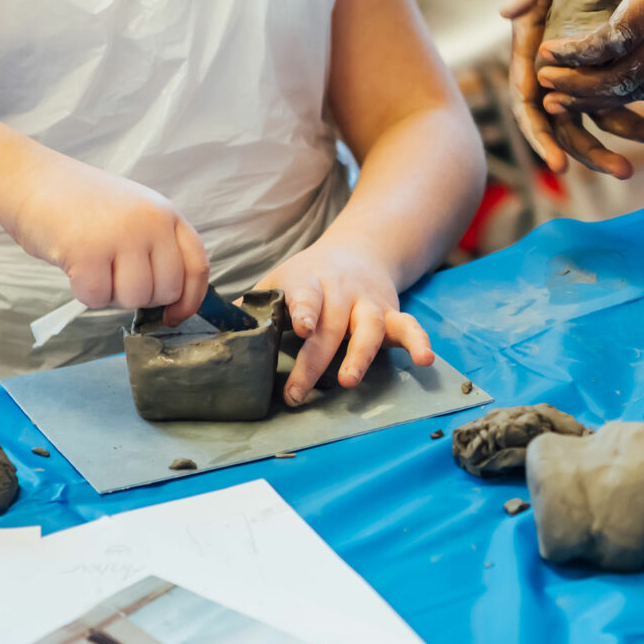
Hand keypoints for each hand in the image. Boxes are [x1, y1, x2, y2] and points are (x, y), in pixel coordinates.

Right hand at [0, 154, 207, 324]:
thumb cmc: (78, 203)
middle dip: (140, 297)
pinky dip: (85, 294)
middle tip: (113, 278)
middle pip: (166, 290)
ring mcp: (122, 235)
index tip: (173, 316)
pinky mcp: (88, 250)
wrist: (28, 178)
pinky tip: (74, 268)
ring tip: (92, 268)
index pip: (196, 266)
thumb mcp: (133, 214)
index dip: (189, 299)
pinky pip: (97, 298)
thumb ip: (156, 246)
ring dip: (111, 296)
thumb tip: (171, 300)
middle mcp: (152, 223)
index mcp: (166, 214)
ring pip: (135, 297)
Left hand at [254, 239, 432, 406]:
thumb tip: (218, 336)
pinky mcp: (392, 314)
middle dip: (314, 361)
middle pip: (331, 326)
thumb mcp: (279, 282)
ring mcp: (369, 303)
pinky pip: (409, 327)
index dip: (305, 310)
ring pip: (369, 327)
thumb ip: (255, 307)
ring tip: (349, 380)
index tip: (302, 328)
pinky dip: (419, 342)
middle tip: (296, 392)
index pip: (306, 295)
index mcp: (308, 282)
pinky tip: (425, 359)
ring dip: (360, 355)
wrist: (359, 252)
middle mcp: (341, 291)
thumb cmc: (309, 279)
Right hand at [502, 0, 643, 177]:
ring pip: (604, 109)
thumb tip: (507, 13)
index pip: (529, 105)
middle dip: (595, 151)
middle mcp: (555, 65)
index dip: (543, 137)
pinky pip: (630, 83)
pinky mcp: (608, 53)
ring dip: (636, 127)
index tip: (562, 165)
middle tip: (625, 171)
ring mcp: (583, 62)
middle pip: (569, 121)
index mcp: (530, 50)